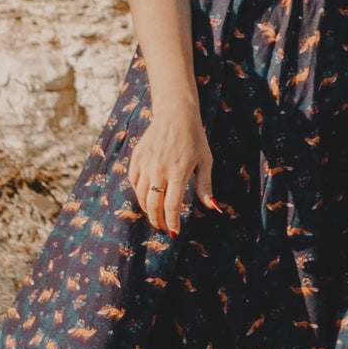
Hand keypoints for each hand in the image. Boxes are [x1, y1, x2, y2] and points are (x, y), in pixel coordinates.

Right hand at [126, 106, 219, 235]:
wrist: (175, 114)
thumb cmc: (194, 138)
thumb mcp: (205, 161)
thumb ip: (205, 186)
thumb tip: (214, 208)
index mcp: (178, 172)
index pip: (171, 206)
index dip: (172, 223)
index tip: (174, 234)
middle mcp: (159, 170)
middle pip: (153, 205)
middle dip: (157, 221)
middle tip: (162, 229)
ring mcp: (146, 163)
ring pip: (141, 195)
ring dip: (147, 210)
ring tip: (155, 216)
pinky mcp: (137, 157)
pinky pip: (134, 181)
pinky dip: (138, 193)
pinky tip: (146, 196)